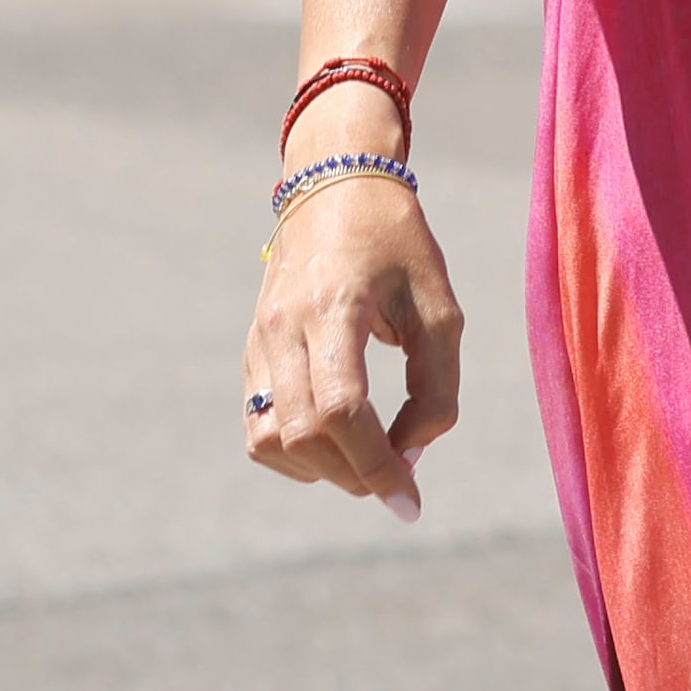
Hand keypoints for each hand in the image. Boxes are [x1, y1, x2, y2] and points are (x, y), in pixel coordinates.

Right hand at [243, 175, 463, 518]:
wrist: (336, 189)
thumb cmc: (399, 247)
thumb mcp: (440, 308)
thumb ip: (436, 386)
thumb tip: (413, 454)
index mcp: (334, 309)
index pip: (339, 411)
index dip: (375, 465)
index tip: (410, 501)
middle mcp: (283, 329)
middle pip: (301, 436)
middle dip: (354, 475)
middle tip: (400, 483)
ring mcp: (259, 343)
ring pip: (269, 441)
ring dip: (322, 471)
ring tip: (370, 459)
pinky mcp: (251, 353)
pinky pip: (258, 427)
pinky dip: (295, 454)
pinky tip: (337, 444)